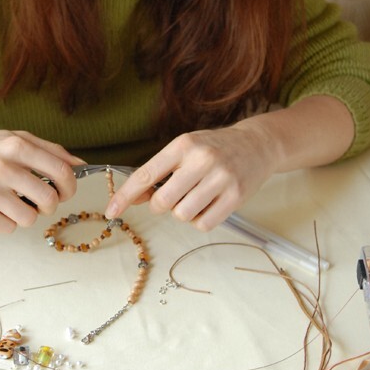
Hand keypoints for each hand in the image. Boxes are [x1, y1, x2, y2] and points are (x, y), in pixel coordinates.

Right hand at [0, 130, 84, 231]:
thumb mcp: (16, 138)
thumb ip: (50, 149)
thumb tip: (81, 165)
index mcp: (16, 145)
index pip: (61, 171)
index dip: (70, 186)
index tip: (66, 191)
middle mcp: (1, 167)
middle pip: (48, 199)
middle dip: (50, 204)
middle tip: (41, 200)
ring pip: (29, 218)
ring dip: (27, 214)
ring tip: (15, 202)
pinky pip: (7, 228)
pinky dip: (7, 221)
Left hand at [105, 123, 277, 230]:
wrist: (258, 144)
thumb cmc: (214, 149)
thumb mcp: (184, 151)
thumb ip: (158, 173)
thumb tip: (131, 198)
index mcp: (183, 145)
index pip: (146, 175)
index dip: (124, 195)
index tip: (111, 211)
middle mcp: (202, 159)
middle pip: (163, 202)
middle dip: (162, 205)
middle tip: (175, 196)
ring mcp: (221, 178)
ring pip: (183, 215)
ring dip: (183, 213)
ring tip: (196, 197)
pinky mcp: (236, 196)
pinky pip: (204, 224)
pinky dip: (201, 221)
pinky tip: (210, 204)